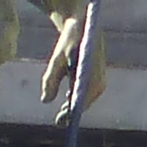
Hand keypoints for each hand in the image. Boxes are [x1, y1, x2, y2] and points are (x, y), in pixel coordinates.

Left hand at [40, 2, 100, 117]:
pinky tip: (69, 101)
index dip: (70, 113)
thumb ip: (50, 80)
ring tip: (62, 115)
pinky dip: (79, 98)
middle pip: (85, 103)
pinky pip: (89, 93)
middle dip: (72, 112)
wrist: (82, 25)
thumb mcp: (56, 59)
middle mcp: (99, 80)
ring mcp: (101, 79)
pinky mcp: (99, 77)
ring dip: (75, 106)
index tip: (60, 121)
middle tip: (59, 121)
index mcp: (90, 76)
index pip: (81, 102)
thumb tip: (45, 101)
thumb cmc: (68, 41)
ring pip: (87, 99)